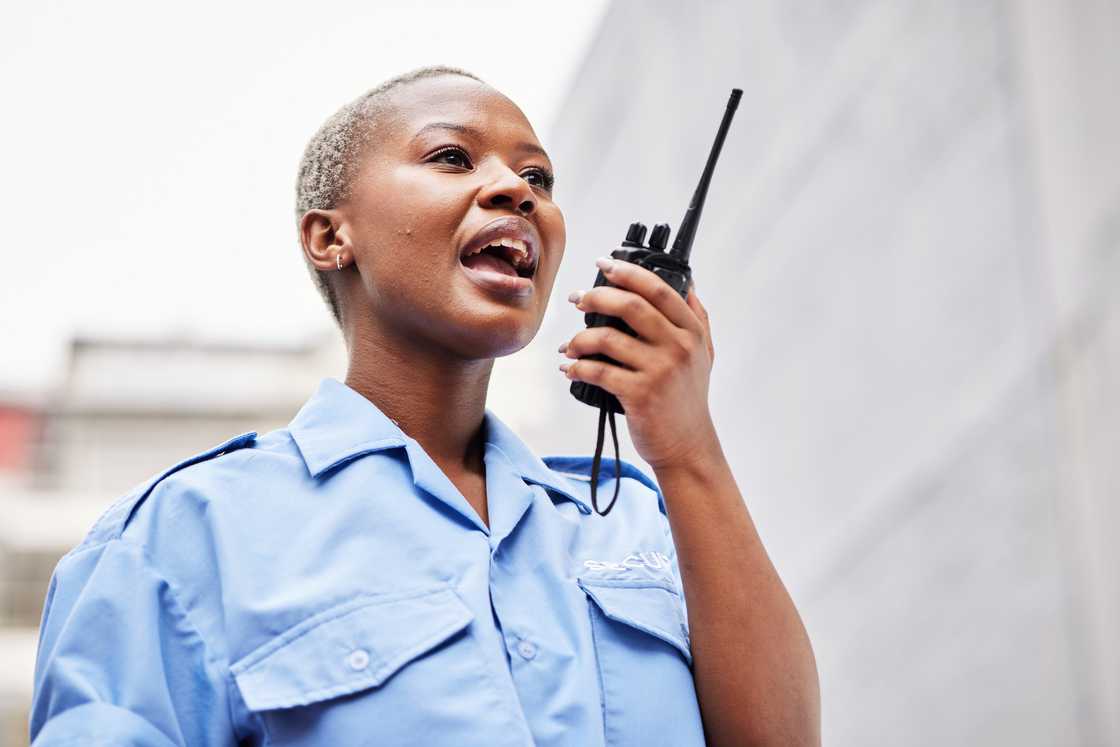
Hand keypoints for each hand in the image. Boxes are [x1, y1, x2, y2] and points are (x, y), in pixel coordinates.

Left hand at [559, 257, 718, 471]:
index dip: (628, 272)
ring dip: (579, 338)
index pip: (658, 289)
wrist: (687, 446)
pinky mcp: (639, 395)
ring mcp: (659, 371)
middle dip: (596, 297)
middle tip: (577, 299)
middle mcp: (678, 347)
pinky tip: (569, 368)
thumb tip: (688, 284)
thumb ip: (698, 318)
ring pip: (607, 338)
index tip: (604, 265)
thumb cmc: (688, 398)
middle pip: (630, 306)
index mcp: (691, 331)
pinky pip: (598, 372)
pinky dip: (577, 367)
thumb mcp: (703, 355)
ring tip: (569, 345)